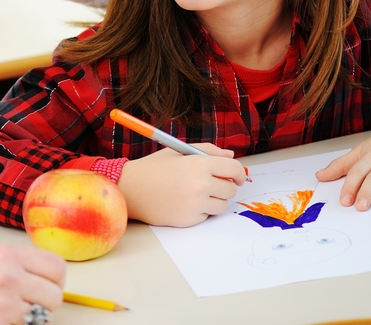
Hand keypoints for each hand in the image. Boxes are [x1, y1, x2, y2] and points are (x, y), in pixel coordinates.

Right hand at [0, 243, 65, 324]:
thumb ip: (17, 265)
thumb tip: (47, 279)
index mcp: (7, 254)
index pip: (56, 266)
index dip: (55, 282)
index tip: (47, 289)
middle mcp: (9, 275)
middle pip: (54, 296)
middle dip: (44, 306)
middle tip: (25, 309)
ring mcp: (4, 303)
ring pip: (43, 318)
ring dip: (31, 322)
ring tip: (7, 317)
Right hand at [117, 144, 246, 227]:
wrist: (131, 189)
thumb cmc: (154, 168)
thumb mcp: (179, 152)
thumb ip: (207, 150)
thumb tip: (230, 155)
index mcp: (199, 164)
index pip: (234, 168)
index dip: (239, 172)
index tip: (237, 176)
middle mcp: (200, 184)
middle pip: (231, 189)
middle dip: (225, 186)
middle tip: (211, 184)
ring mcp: (195, 204)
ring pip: (223, 205)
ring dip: (215, 200)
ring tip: (197, 193)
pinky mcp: (189, 219)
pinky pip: (207, 215)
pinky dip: (201, 210)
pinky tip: (185, 202)